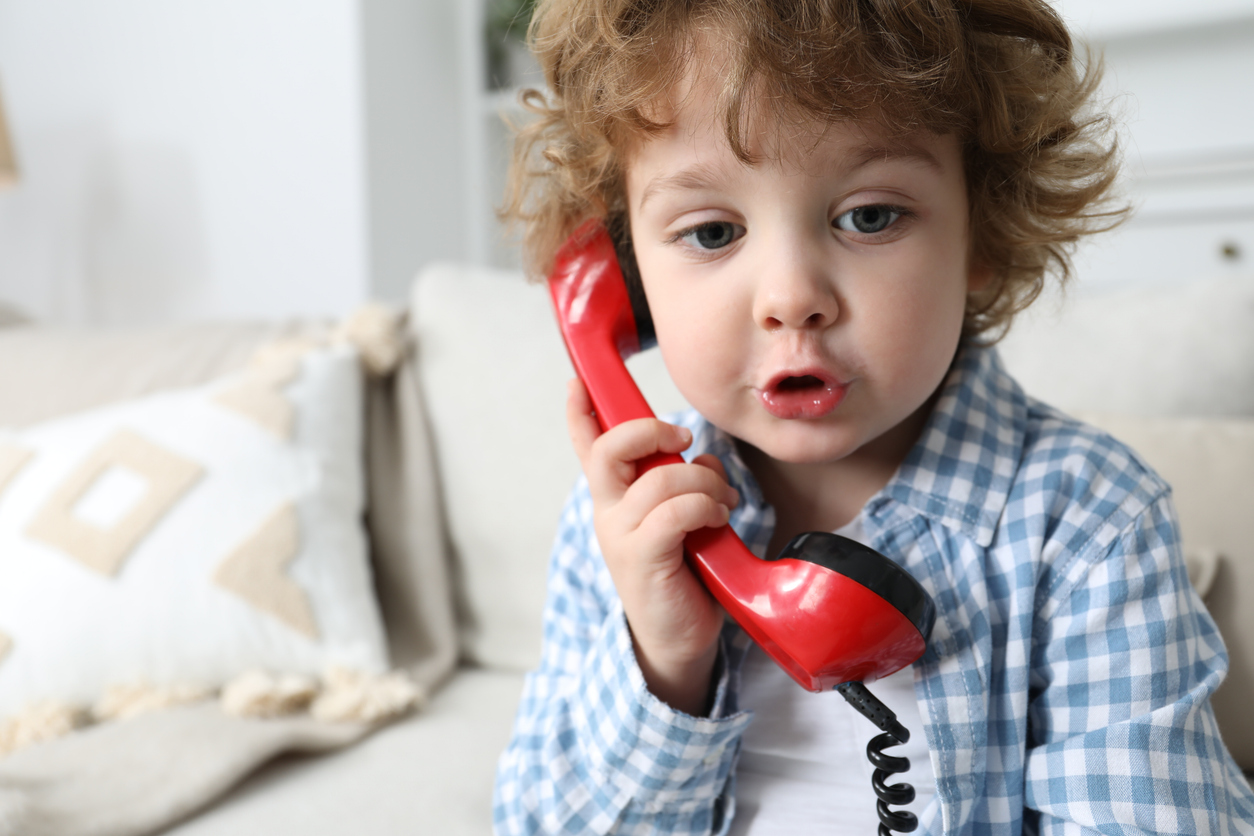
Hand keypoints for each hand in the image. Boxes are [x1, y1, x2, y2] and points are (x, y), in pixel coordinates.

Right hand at [567, 378, 739, 715]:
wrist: (677, 640)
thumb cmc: (683, 575)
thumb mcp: (681, 519)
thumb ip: (682, 483)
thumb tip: (702, 458)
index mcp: (614, 499)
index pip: (587, 447)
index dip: (580, 411)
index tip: (577, 381)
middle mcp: (608, 513)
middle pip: (611, 450)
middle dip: (650, 431)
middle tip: (683, 440)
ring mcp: (621, 536)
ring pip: (660, 478)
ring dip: (704, 483)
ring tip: (721, 504)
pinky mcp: (642, 559)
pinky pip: (675, 512)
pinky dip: (704, 508)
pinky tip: (716, 522)